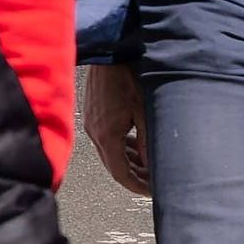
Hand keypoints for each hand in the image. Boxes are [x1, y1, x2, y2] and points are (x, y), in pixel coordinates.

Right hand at [78, 61, 152, 195]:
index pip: (121, 174)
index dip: (137, 186)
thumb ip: (147, 143)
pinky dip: (120, 147)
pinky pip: (105, 140)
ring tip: (147, 164)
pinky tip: (134, 144)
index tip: (151, 191)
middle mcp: (95, 133)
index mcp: (107, 136)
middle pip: (114, 166)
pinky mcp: (91, 115)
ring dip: (127, 161)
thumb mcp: (144, 112)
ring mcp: (91, 124)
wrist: (108, 52)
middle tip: (152, 180)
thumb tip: (152, 166)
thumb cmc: (126, 76)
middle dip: (134, 176)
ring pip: (109, 154)